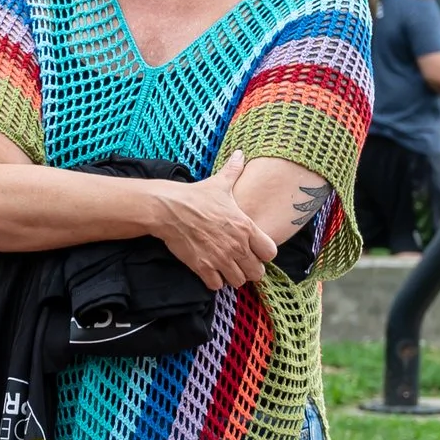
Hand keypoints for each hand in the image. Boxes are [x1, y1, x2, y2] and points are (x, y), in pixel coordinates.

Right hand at [154, 153, 278, 290]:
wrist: (169, 209)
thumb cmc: (196, 196)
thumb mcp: (219, 183)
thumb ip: (234, 171)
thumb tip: (240, 154)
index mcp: (245, 227)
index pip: (270, 253)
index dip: (264, 254)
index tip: (255, 251)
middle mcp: (237, 245)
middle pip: (256, 272)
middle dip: (249, 269)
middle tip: (240, 263)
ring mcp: (220, 258)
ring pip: (238, 281)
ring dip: (232, 276)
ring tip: (225, 268)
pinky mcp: (203, 267)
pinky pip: (216, 285)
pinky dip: (214, 281)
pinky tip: (209, 271)